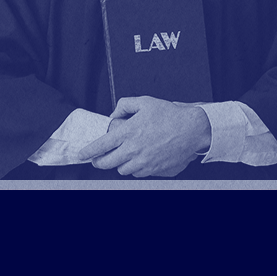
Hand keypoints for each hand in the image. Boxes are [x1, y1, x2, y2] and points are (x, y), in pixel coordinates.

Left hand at [84, 96, 211, 177]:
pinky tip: (141, 159)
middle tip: (99, 159)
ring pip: (122, 170)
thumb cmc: (172, 116)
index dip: (87, 152)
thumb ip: (126, 105)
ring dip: (120, 164)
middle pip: (106, 163)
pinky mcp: (153, 170)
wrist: (193, 130)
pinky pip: (138, 173)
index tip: (82, 154)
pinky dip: (136, 168)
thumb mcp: (147, 102)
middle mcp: (133, 150)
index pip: (100, 146)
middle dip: (99, 162)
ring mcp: (143, 162)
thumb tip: (115, 113)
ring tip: (125, 156)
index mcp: (128, 132)